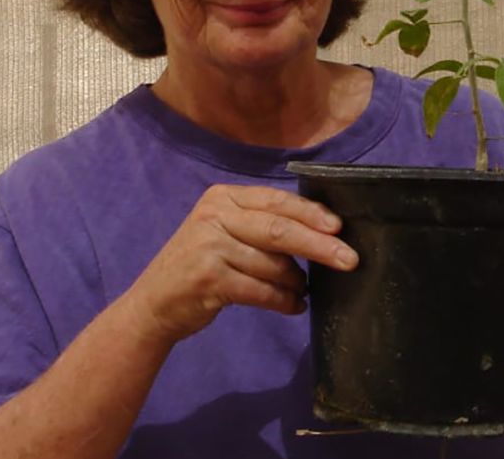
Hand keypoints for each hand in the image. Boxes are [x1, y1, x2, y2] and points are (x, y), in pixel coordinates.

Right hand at [126, 184, 357, 346]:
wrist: (153, 304)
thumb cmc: (199, 266)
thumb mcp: (223, 232)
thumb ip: (261, 226)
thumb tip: (321, 233)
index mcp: (222, 197)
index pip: (276, 201)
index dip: (310, 213)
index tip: (339, 227)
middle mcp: (214, 216)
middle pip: (280, 230)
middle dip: (319, 246)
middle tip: (349, 259)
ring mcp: (209, 247)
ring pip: (273, 265)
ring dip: (296, 282)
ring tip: (303, 289)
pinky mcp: (209, 279)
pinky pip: (262, 291)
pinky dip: (283, 301)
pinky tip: (293, 306)